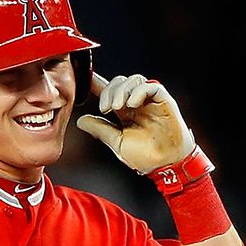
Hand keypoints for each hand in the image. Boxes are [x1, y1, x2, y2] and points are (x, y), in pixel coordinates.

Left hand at [76, 73, 194, 173]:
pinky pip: (152, 86)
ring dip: (122, 90)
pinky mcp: (164, 102)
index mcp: (124, 111)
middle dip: (109, 91)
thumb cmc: (145, 156)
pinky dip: (138, 92)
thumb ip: (100, 129)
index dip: (97, 84)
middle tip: (105, 108)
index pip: (110, 91)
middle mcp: (137, 103)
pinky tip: (131, 105)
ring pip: (134, 80)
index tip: (84, 82)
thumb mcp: (116, 142)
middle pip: (120, 82)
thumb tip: (80, 120)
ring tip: (117, 107)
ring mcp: (151, 101)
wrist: (166, 165)